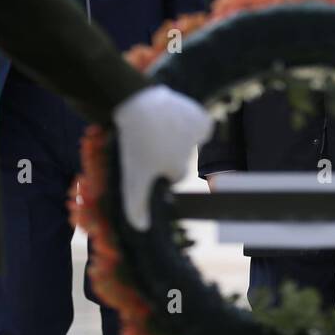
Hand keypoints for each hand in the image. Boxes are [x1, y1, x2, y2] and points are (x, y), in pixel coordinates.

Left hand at [114, 86, 213, 230]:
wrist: (138, 105)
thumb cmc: (134, 145)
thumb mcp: (132, 178)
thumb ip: (136, 205)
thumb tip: (142, 228)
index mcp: (177, 171)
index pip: (174, 175)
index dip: (161, 167)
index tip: (148, 156)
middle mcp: (193, 157)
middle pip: (183, 158)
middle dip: (169, 151)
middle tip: (150, 140)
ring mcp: (199, 138)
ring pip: (191, 142)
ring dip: (178, 136)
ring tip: (158, 127)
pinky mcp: (203, 120)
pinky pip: (201, 127)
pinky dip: (190, 123)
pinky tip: (175, 119)